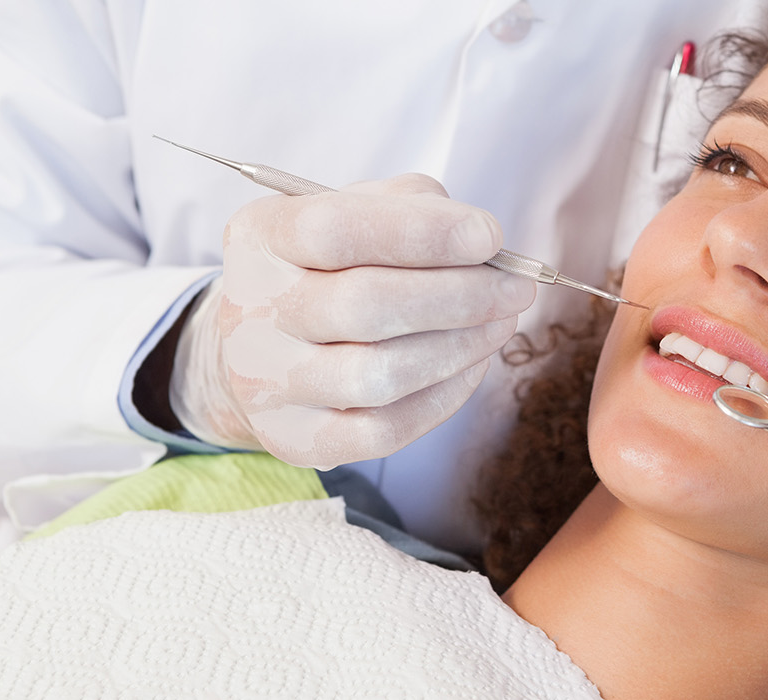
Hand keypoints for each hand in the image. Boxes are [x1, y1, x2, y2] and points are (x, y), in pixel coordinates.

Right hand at [170, 174, 535, 468]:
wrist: (260, 348)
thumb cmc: (326, 268)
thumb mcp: (352, 212)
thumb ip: (410, 208)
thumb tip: (480, 243)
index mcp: (260, 238)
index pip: (333, 230)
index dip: (421, 233)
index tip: (489, 236)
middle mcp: (251, 312)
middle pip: (363, 306)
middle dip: (459, 296)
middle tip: (516, 289)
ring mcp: (267, 385)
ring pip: (378, 375)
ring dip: (459, 347)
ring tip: (500, 323)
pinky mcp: (296, 441)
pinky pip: (385, 431)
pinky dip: (444, 397)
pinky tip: (470, 365)